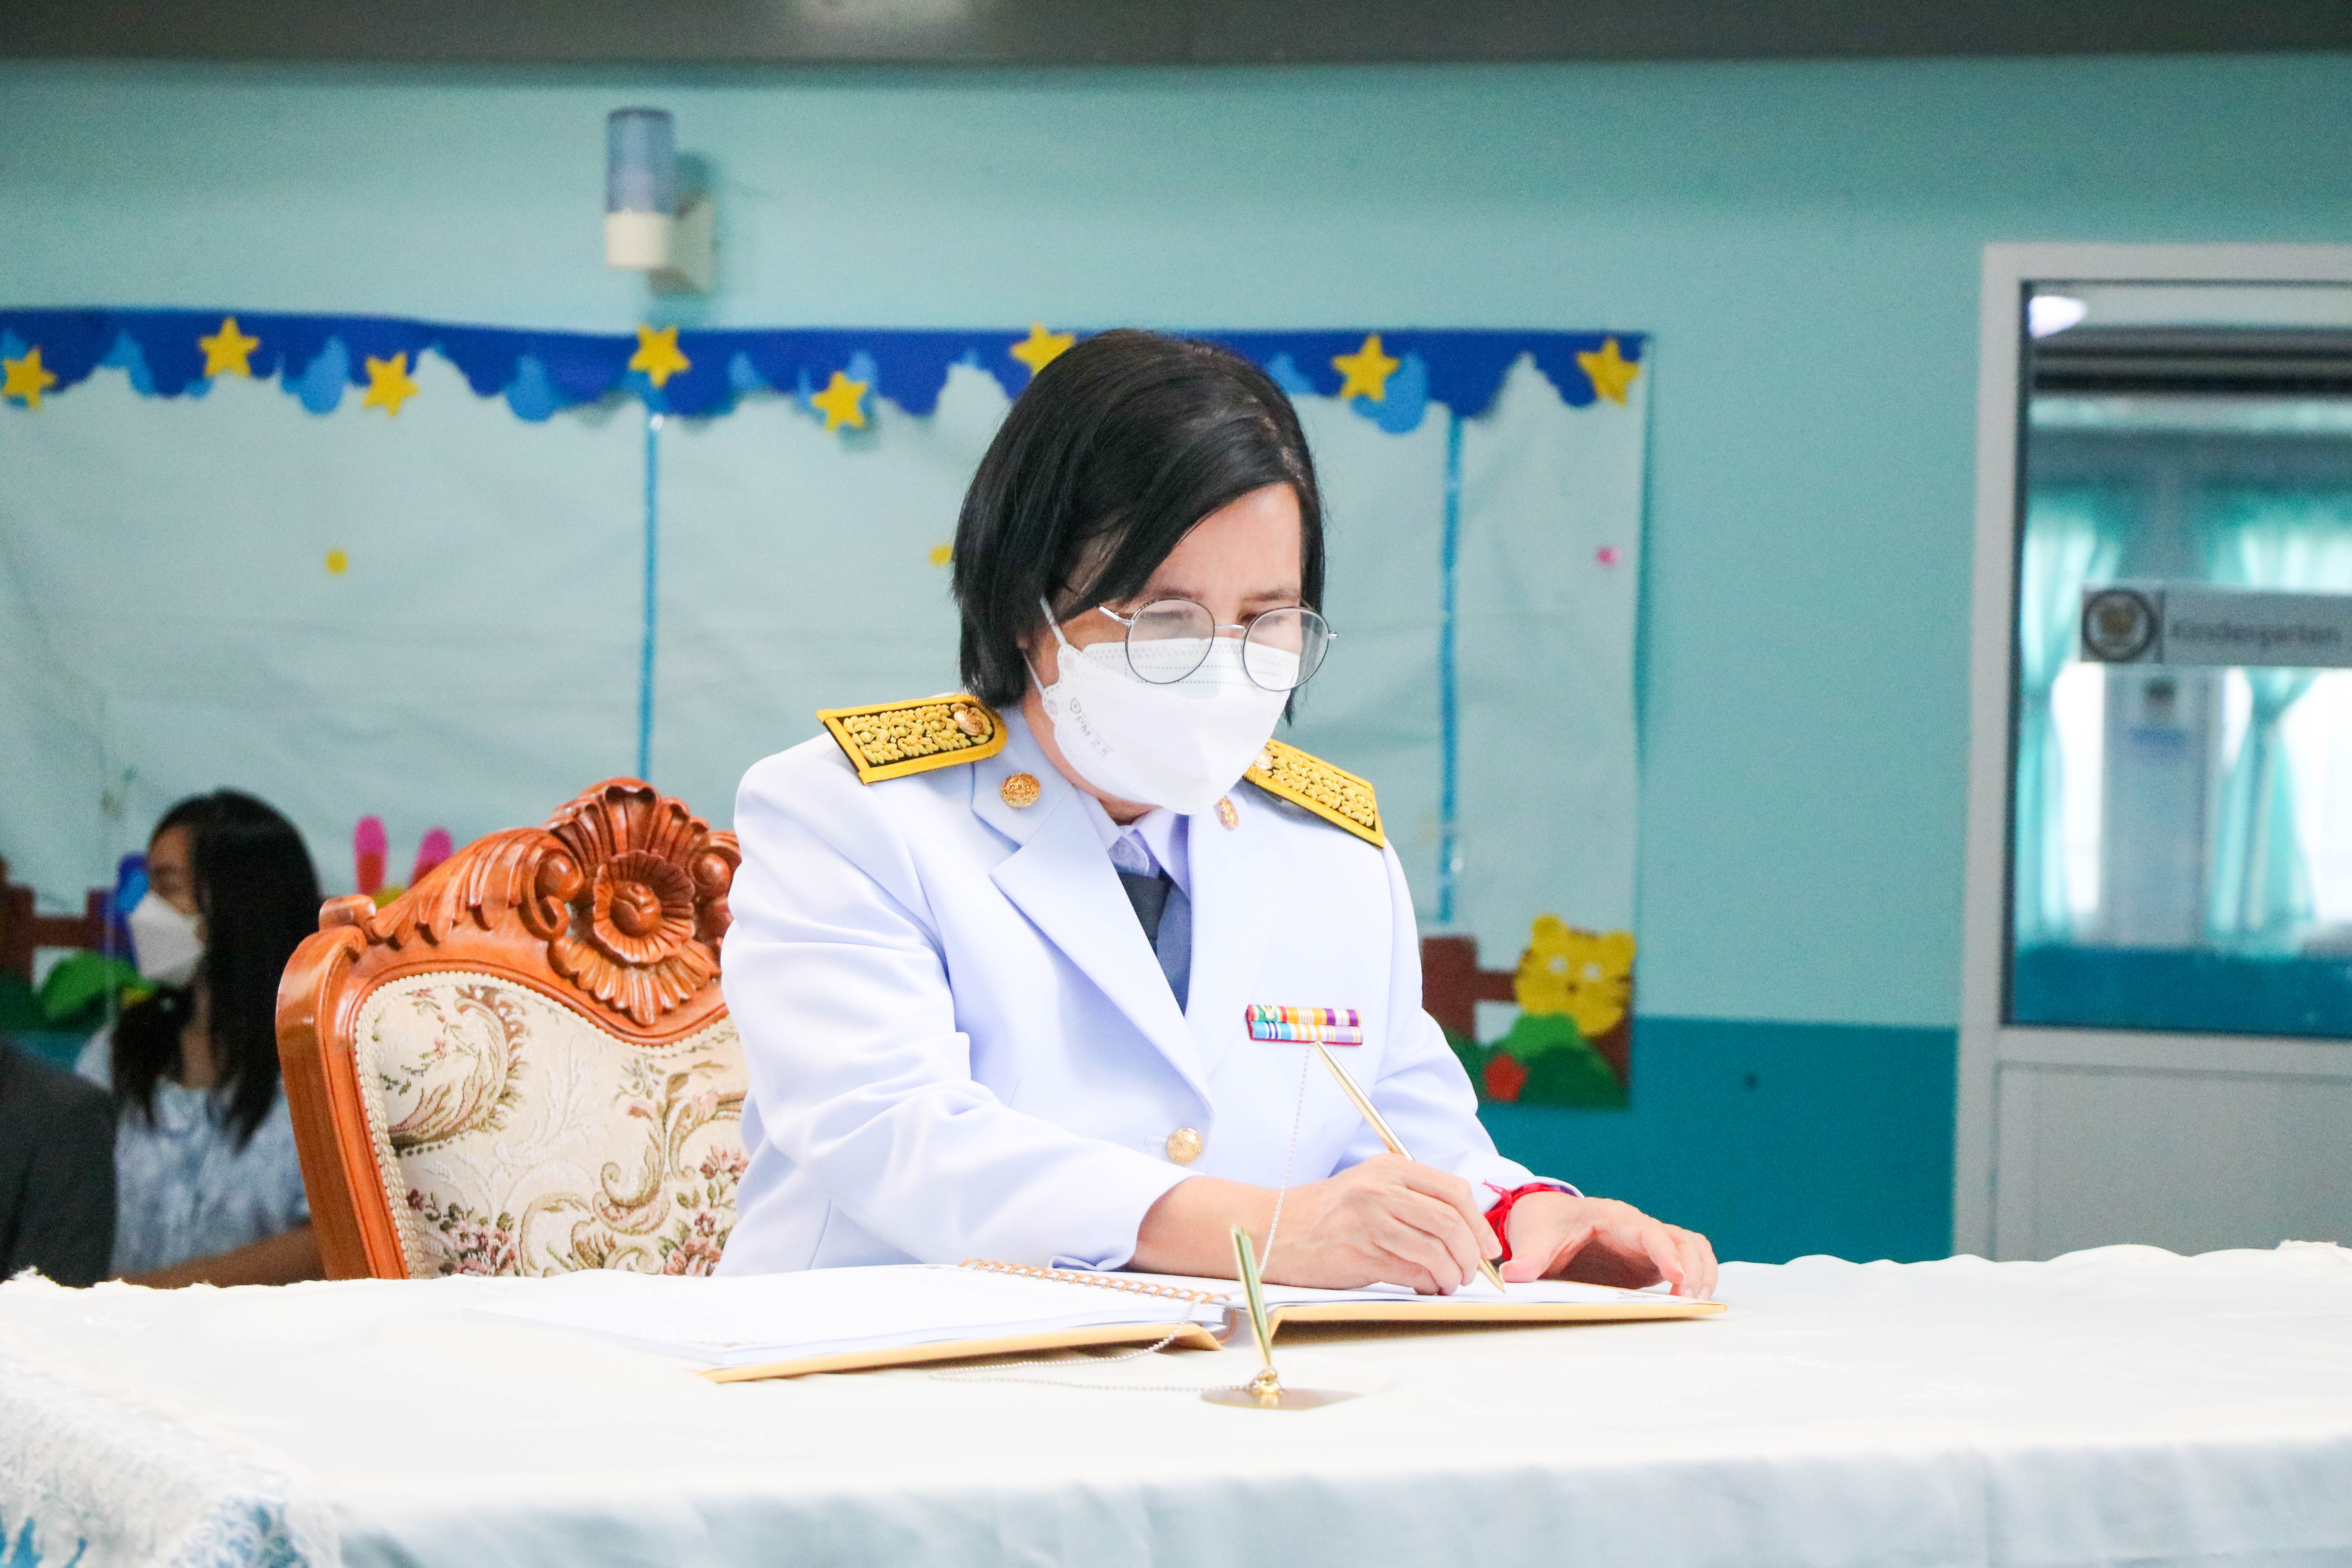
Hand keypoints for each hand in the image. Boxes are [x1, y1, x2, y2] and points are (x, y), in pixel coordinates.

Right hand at [1265, 1154, 1501, 1293]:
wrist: (1271, 1230)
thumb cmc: (1325, 1216)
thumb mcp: (1369, 1189)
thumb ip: (1411, 1200)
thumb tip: (1462, 1233)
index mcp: (1389, 1167)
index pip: (1454, 1191)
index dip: (1479, 1224)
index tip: (1488, 1248)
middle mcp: (1380, 1188)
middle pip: (1450, 1221)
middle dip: (1471, 1253)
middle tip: (1471, 1272)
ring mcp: (1368, 1219)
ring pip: (1435, 1248)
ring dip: (1452, 1273)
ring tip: (1449, 1283)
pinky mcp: (1358, 1252)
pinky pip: (1410, 1270)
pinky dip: (1429, 1282)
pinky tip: (1428, 1287)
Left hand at [1500, 1193, 1716, 1299]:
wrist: (1547, 1218)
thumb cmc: (1544, 1225)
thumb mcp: (1533, 1238)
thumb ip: (1528, 1256)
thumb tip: (1512, 1275)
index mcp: (1613, 1218)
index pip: (1648, 1231)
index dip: (1666, 1253)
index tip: (1677, 1278)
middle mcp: (1638, 1228)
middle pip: (1682, 1240)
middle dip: (1693, 1269)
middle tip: (1689, 1302)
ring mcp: (1648, 1244)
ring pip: (1692, 1249)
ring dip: (1702, 1274)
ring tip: (1696, 1304)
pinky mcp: (1650, 1261)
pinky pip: (1686, 1263)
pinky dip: (1696, 1279)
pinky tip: (1691, 1303)